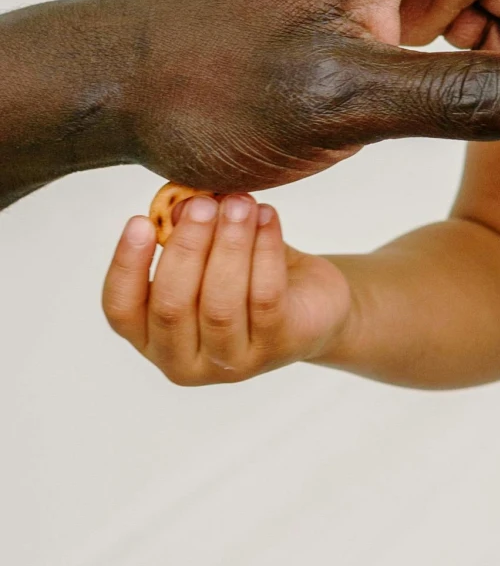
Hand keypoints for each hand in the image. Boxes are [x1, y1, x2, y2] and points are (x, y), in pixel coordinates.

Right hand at [102, 191, 350, 384]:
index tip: (140, 221)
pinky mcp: (275, 347)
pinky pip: (265, 297)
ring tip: (240, 203)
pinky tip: (266, 218)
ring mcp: (229, 362)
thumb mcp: (211, 250)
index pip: (121, 310)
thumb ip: (189, 230)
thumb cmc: (248, 272)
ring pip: (220, 304)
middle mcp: (183, 359)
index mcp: (152, 335)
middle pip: (171, 308)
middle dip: (186, 248)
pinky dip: (264, 250)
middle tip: (202, 203)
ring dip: (229, 245)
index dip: (126, 266)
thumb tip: (183, 204)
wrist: (313, 301)